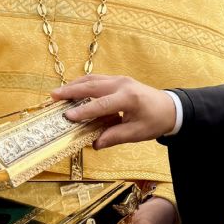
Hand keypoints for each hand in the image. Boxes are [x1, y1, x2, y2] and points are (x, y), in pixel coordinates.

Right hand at [52, 75, 176, 148]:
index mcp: (129, 98)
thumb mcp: (137, 133)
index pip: (101, 105)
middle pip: (92, 86)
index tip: (67, 117)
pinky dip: (83, 83)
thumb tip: (95, 144)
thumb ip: (115, 137)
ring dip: (74, 85)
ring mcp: (120, 79)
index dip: (83, 111)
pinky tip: (73, 89)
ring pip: (93, 79)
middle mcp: (122, 84)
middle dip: (71, 91)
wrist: (170, 108)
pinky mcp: (118, 79)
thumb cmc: (155, 121)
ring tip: (58, 92)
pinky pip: (97, 79)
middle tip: (53, 96)